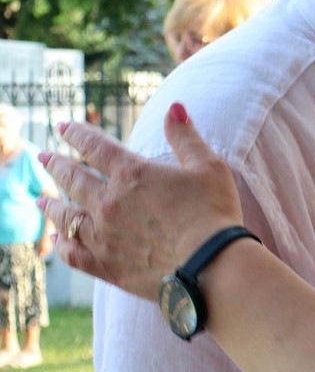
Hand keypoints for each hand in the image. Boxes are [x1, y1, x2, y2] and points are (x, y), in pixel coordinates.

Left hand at [38, 103, 244, 301]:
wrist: (211, 265)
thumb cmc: (214, 213)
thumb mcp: (208, 166)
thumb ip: (186, 136)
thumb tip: (174, 107)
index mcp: (133, 174)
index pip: (95, 147)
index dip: (77, 134)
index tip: (63, 127)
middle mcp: (109, 202)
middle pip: (72, 179)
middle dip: (56, 165)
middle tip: (42, 157)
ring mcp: (103, 235)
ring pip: (65, 216)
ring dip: (51, 204)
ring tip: (42, 198)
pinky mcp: (106, 265)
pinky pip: (73, 253)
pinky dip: (61, 244)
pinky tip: (56, 238)